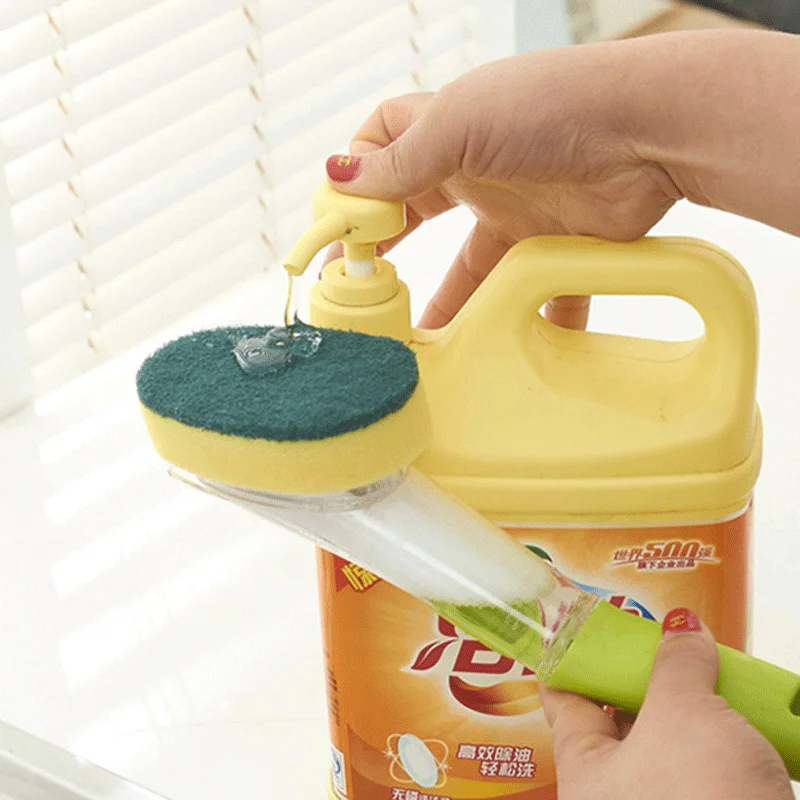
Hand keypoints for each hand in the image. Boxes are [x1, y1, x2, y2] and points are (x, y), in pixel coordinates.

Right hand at [326, 44, 681, 327]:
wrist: (649, 129)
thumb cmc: (555, 105)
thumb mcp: (460, 126)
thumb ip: (401, 160)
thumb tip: (338, 177)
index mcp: (447, 136)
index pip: (382, 153)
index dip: (357, 186)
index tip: (342, 232)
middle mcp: (479, 173)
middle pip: (418, 218)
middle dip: (388, 254)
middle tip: (364, 294)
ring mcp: (519, 211)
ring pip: (471, 268)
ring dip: (449, 304)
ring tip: (423, 343)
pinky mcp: (557, 245)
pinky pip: (534, 292)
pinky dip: (524, 321)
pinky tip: (505, 349)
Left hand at [539, 608, 793, 799]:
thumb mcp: (683, 712)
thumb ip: (677, 664)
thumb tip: (681, 629)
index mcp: (584, 770)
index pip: (565, 698)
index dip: (576, 657)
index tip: (583, 626)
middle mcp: (614, 793)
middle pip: (619, 716)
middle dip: (642, 679)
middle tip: (661, 641)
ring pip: (668, 742)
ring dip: (689, 709)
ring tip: (707, 669)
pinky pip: (704, 767)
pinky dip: (719, 739)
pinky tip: (738, 717)